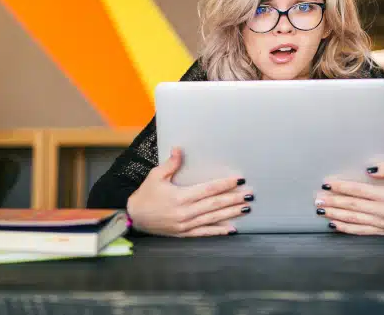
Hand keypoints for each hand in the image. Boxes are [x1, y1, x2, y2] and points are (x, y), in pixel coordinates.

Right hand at [126, 147, 252, 236]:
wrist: (134, 217)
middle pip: (214, 205)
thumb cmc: (145, 194)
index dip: (225, 184)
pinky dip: (219, 231)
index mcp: (180, 197)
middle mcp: (185, 212)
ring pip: (213, 219)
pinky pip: (204, 232)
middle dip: (233, 199)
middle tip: (249, 194)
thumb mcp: (156, 176)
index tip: (239, 180)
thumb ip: (171, 164)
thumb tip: (179, 149)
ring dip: (231, 213)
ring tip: (245, 208)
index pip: (208, 189)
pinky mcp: (184, 233)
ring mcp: (185, 225)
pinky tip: (232, 229)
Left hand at [314, 162, 383, 234]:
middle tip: (318, 198)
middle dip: (334, 202)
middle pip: (354, 206)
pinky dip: (346, 228)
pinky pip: (360, 231)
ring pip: (354, 219)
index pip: (360, 191)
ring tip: (321, 210)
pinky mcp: (381, 232)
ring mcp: (382, 224)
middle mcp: (383, 211)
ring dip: (336, 215)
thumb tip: (368, 169)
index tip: (327, 184)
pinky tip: (334, 224)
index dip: (342, 187)